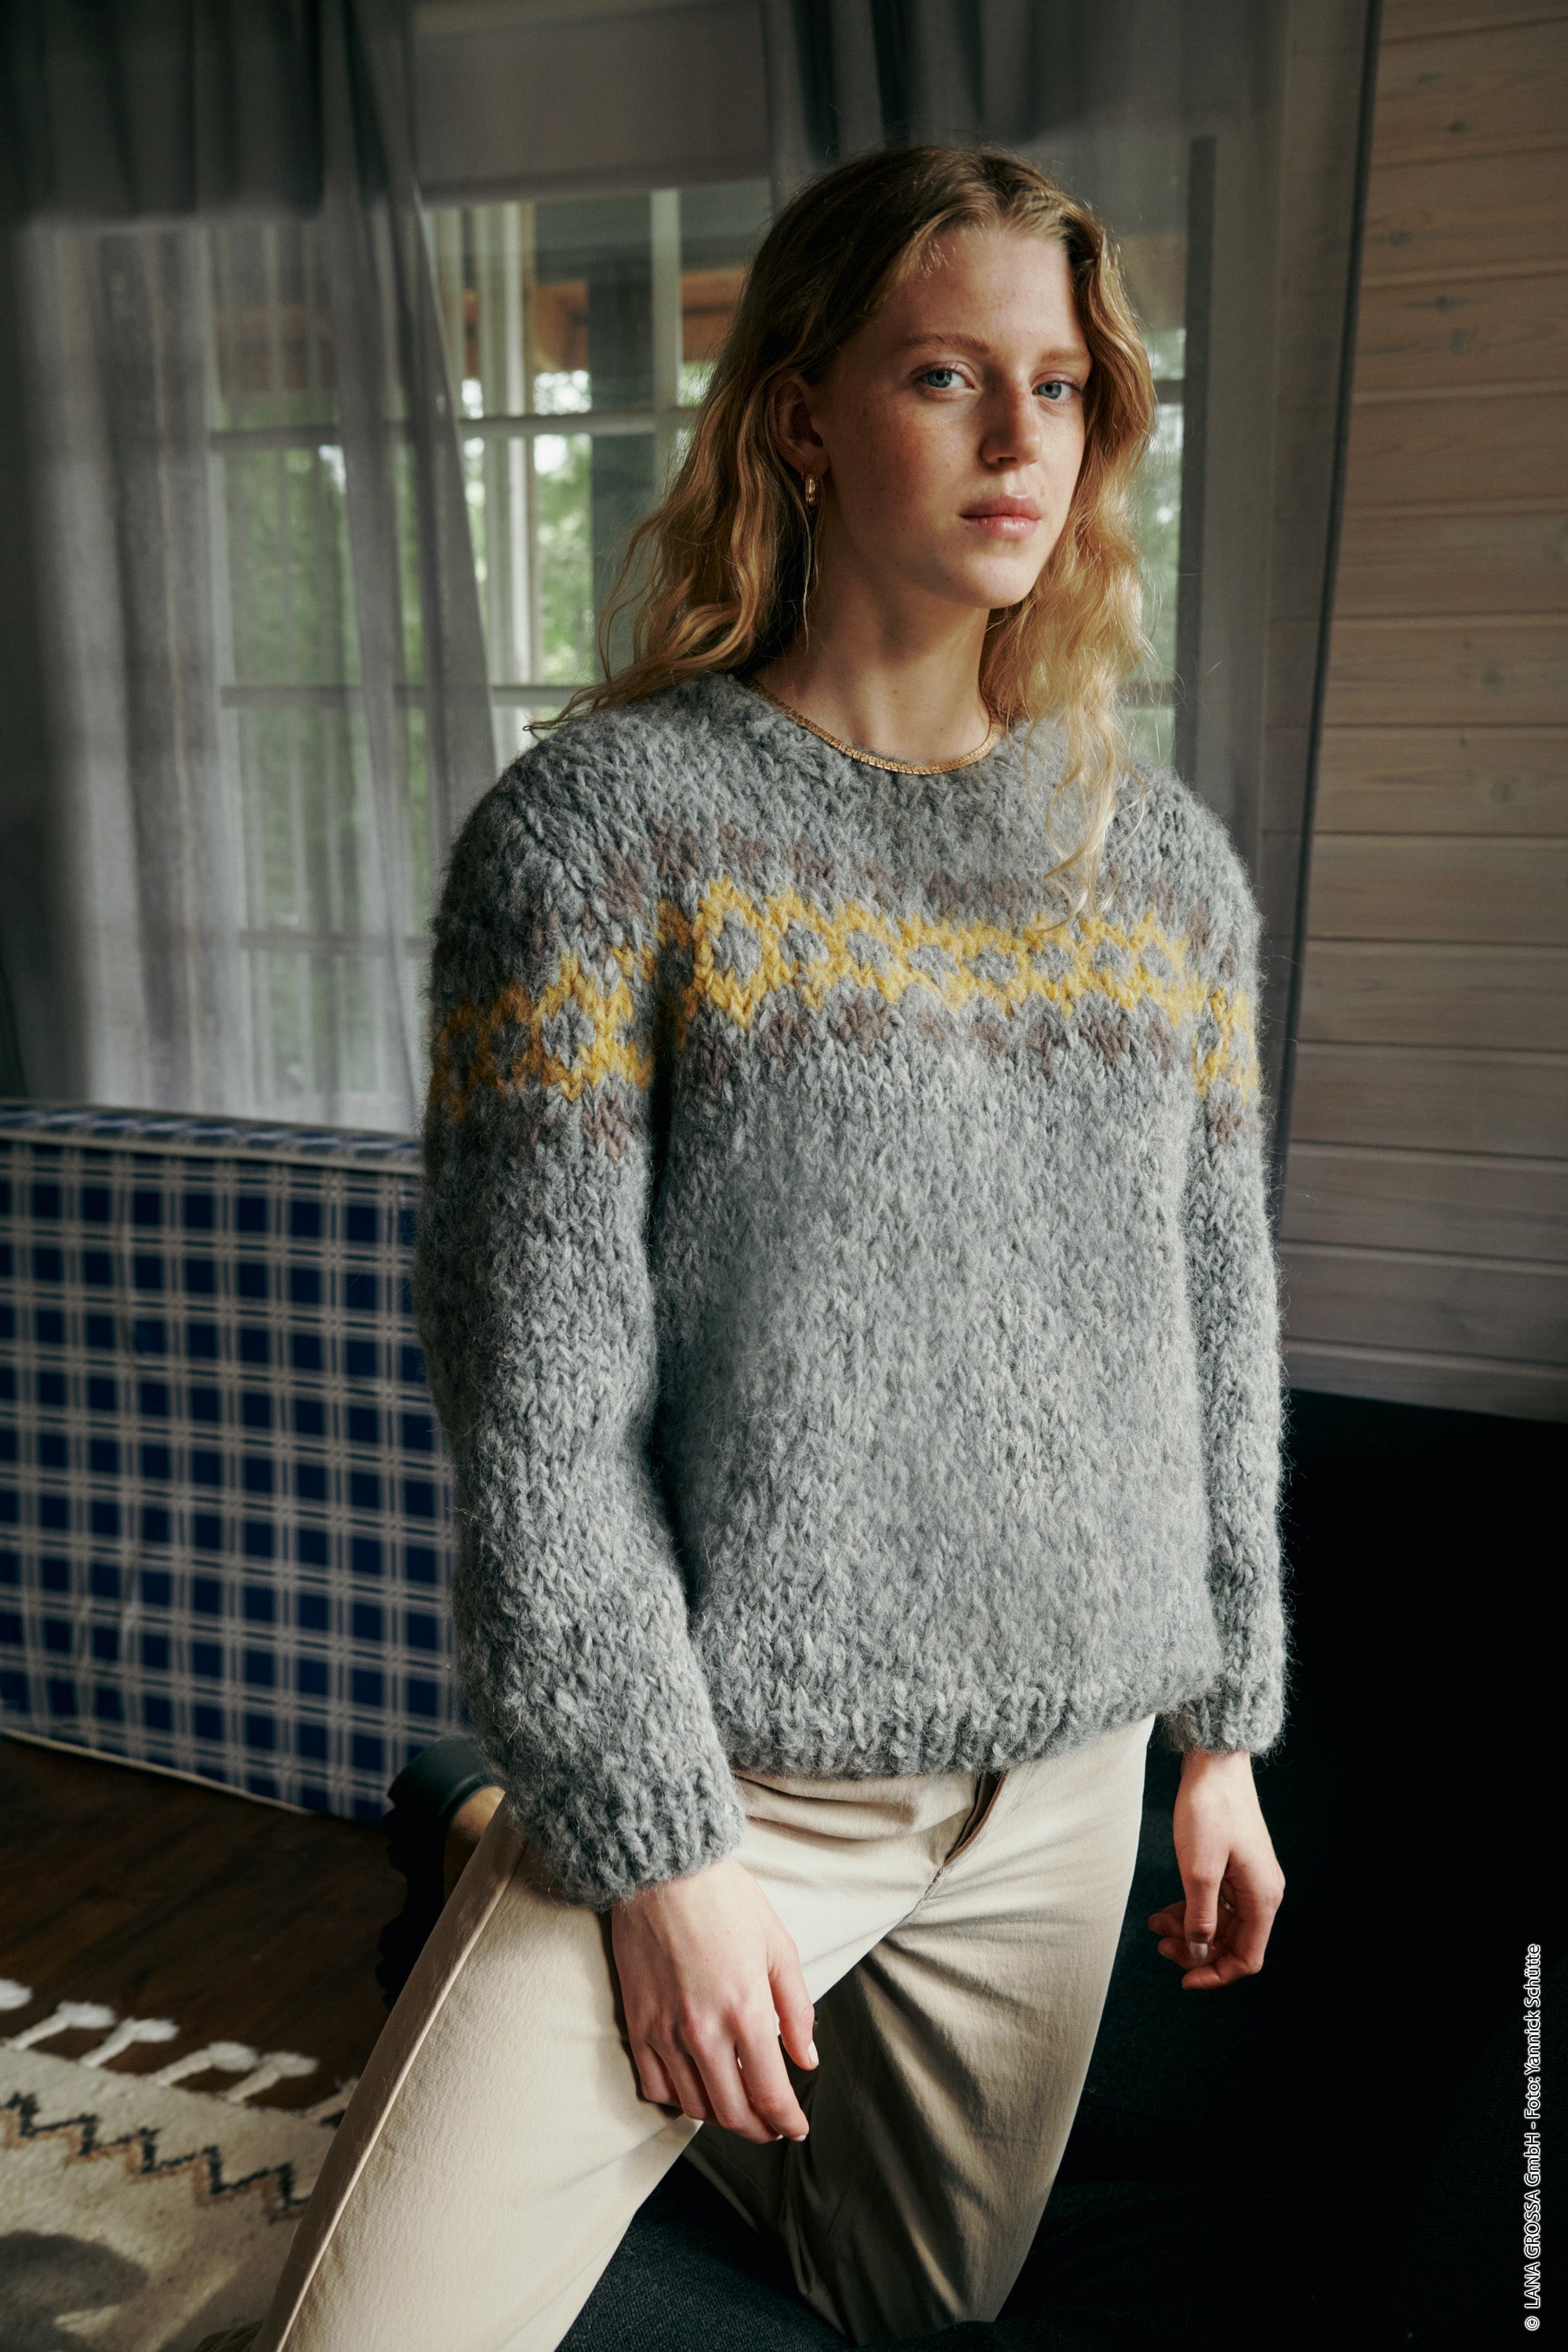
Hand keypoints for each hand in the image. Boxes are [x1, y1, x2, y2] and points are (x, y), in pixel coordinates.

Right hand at [610, 1852, 817, 2143]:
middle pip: (732, 2112)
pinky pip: (655, 2085)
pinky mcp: (637, 2023)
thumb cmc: (726, 1899)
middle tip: (771, 2127)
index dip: (787, 2122)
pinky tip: (694, 2089)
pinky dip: (678, 2099)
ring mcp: (665, 2031)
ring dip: (720, 2117)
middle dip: (758, 2130)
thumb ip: (797, 2008)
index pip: (770, 2095)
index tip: (796, 2129)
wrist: (661, 1869)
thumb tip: (807, 2059)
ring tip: (737, 2107)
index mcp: (746, 2011)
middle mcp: (704, 2031)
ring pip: (693, 2105)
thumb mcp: (778, 1945)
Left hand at [1146, 1748, 1284, 1990]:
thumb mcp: (1199, 1870)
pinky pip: (1215, 1902)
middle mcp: (1261, 1893)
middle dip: (1195, 1949)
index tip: (1183, 1979)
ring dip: (1189, 1929)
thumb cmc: (1209, 1810)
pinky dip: (1191, 1908)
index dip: (1215, 1974)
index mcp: (1262, 1898)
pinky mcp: (1234, 1866)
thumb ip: (1200, 1916)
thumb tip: (1199, 1951)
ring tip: (1154, 1924)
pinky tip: (1165, 1907)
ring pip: (1220, 1923)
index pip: (1247, 1958)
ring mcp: (1248, 1879)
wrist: (1214, 1763)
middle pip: (1232, 1943)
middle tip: (1159, 1943)